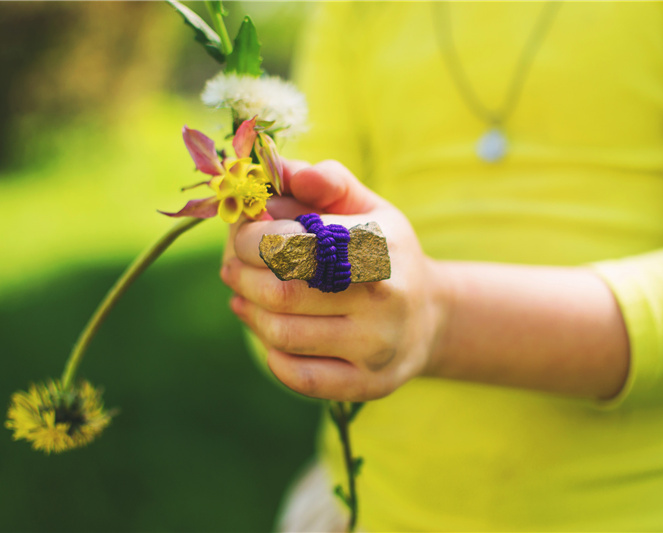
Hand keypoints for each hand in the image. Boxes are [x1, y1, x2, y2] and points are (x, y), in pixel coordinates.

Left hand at [221, 160, 445, 400]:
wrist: (431, 317)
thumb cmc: (385, 253)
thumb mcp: (368, 207)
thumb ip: (326, 181)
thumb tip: (281, 169)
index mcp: (381, 245)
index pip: (297, 242)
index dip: (252, 238)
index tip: (240, 234)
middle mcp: (384, 298)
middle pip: (283, 292)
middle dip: (242, 275)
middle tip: (231, 265)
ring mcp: (377, 347)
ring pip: (283, 335)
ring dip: (250, 311)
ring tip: (243, 294)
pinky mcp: (368, 384)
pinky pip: (299, 376)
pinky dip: (271, 354)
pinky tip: (266, 331)